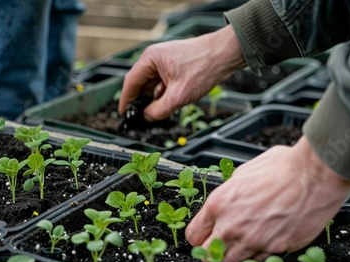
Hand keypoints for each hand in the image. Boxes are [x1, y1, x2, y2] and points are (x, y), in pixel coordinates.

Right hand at [118, 25, 245, 120]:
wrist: (226, 54)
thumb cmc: (204, 67)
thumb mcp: (179, 95)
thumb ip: (159, 110)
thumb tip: (147, 117)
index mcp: (150, 59)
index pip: (130, 82)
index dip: (126, 100)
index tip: (123, 114)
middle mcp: (155, 58)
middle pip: (140, 83)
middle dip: (140, 101)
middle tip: (138, 118)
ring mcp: (165, 62)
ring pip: (152, 85)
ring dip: (152, 99)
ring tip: (152, 114)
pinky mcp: (175, 67)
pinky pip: (162, 83)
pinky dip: (162, 95)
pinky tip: (164, 106)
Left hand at [186, 136, 349, 261]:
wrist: (314, 174)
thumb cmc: (283, 167)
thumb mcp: (243, 173)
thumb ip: (229, 194)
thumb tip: (226, 201)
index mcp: (219, 204)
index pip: (194, 235)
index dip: (199, 238)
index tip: (205, 238)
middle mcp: (231, 226)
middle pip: (208, 255)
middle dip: (211, 253)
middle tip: (221, 249)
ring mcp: (253, 241)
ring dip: (232, 261)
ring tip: (241, 251)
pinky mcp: (274, 249)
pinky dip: (257, 259)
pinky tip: (262, 247)